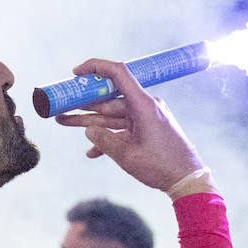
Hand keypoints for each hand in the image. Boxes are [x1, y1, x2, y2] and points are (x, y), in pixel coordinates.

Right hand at [53, 59, 204, 190]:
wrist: (188, 180)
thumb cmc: (162, 167)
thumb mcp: (127, 156)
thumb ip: (104, 141)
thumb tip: (88, 130)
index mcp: (143, 105)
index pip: (117, 73)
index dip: (95, 68)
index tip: (75, 74)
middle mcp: (145, 107)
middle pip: (108, 99)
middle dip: (82, 105)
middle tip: (59, 107)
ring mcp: (147, 118)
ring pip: (112, 115)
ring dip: (90, 121)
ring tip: (63, 122)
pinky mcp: (148, 130)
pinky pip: (123, 129)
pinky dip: (109, 137)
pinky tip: (91, 151)